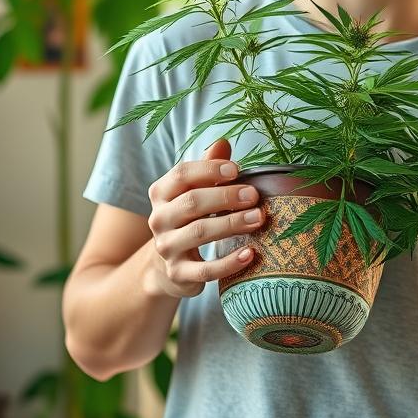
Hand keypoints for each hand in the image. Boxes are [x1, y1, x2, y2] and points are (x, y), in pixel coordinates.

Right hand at [145, 138, 264, 298]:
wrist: (168, 266)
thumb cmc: (190, 219)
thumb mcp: (195, 191)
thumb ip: (208, 168)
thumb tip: (223, 142)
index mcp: (161, 193)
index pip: (181, 174)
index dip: (209, 169)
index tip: (237, 169)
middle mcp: (159, 219)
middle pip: (192, 202)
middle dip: (225, 197)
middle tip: (254, 195)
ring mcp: (167, 248)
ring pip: (198, 233)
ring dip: (231, 224)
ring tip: (258, 218)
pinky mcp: (178, 274)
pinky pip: (205, 270)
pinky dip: (229, 263)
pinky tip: (250, 254)